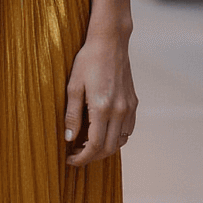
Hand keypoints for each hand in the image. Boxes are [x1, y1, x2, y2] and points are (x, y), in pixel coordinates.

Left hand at [64, 35, 137, 165]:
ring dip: (105, 148)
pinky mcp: (134, 102)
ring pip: (120, 141)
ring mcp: (129, 107)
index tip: (70, 160)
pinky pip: (128, 129)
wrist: (110, 42)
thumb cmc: (88, 61)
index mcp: (102, 108)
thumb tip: (69, 138)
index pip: (94, 145)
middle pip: (108, 148)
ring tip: (87, 144)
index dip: (82, 158)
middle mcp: (119, 111)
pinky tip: (102, 132)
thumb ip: (71, 115)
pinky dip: (116, 137)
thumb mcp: (73, 86)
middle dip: (92, 157)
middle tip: (76, 155)